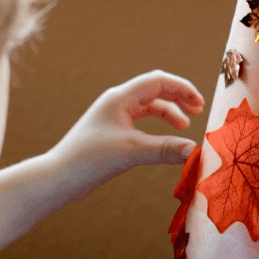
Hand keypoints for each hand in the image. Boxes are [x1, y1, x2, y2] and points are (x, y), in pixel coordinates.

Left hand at [46, 70, 204, 201]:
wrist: (59, 177)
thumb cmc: (89, 159)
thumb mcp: (131, 151)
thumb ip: (165, 149)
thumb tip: (195, 150)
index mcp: (120, 98)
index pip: (158, 81)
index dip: (182, 88)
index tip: (200, 103)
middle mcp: (117, 102)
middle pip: (155, 90)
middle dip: (178, 98)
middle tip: (198, 111)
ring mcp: (114, 117)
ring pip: (149, 107)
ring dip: (169, 113)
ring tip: (184, 127)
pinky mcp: (112, 133)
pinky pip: (141, 122)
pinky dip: (157, 127)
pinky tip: (165, 140)